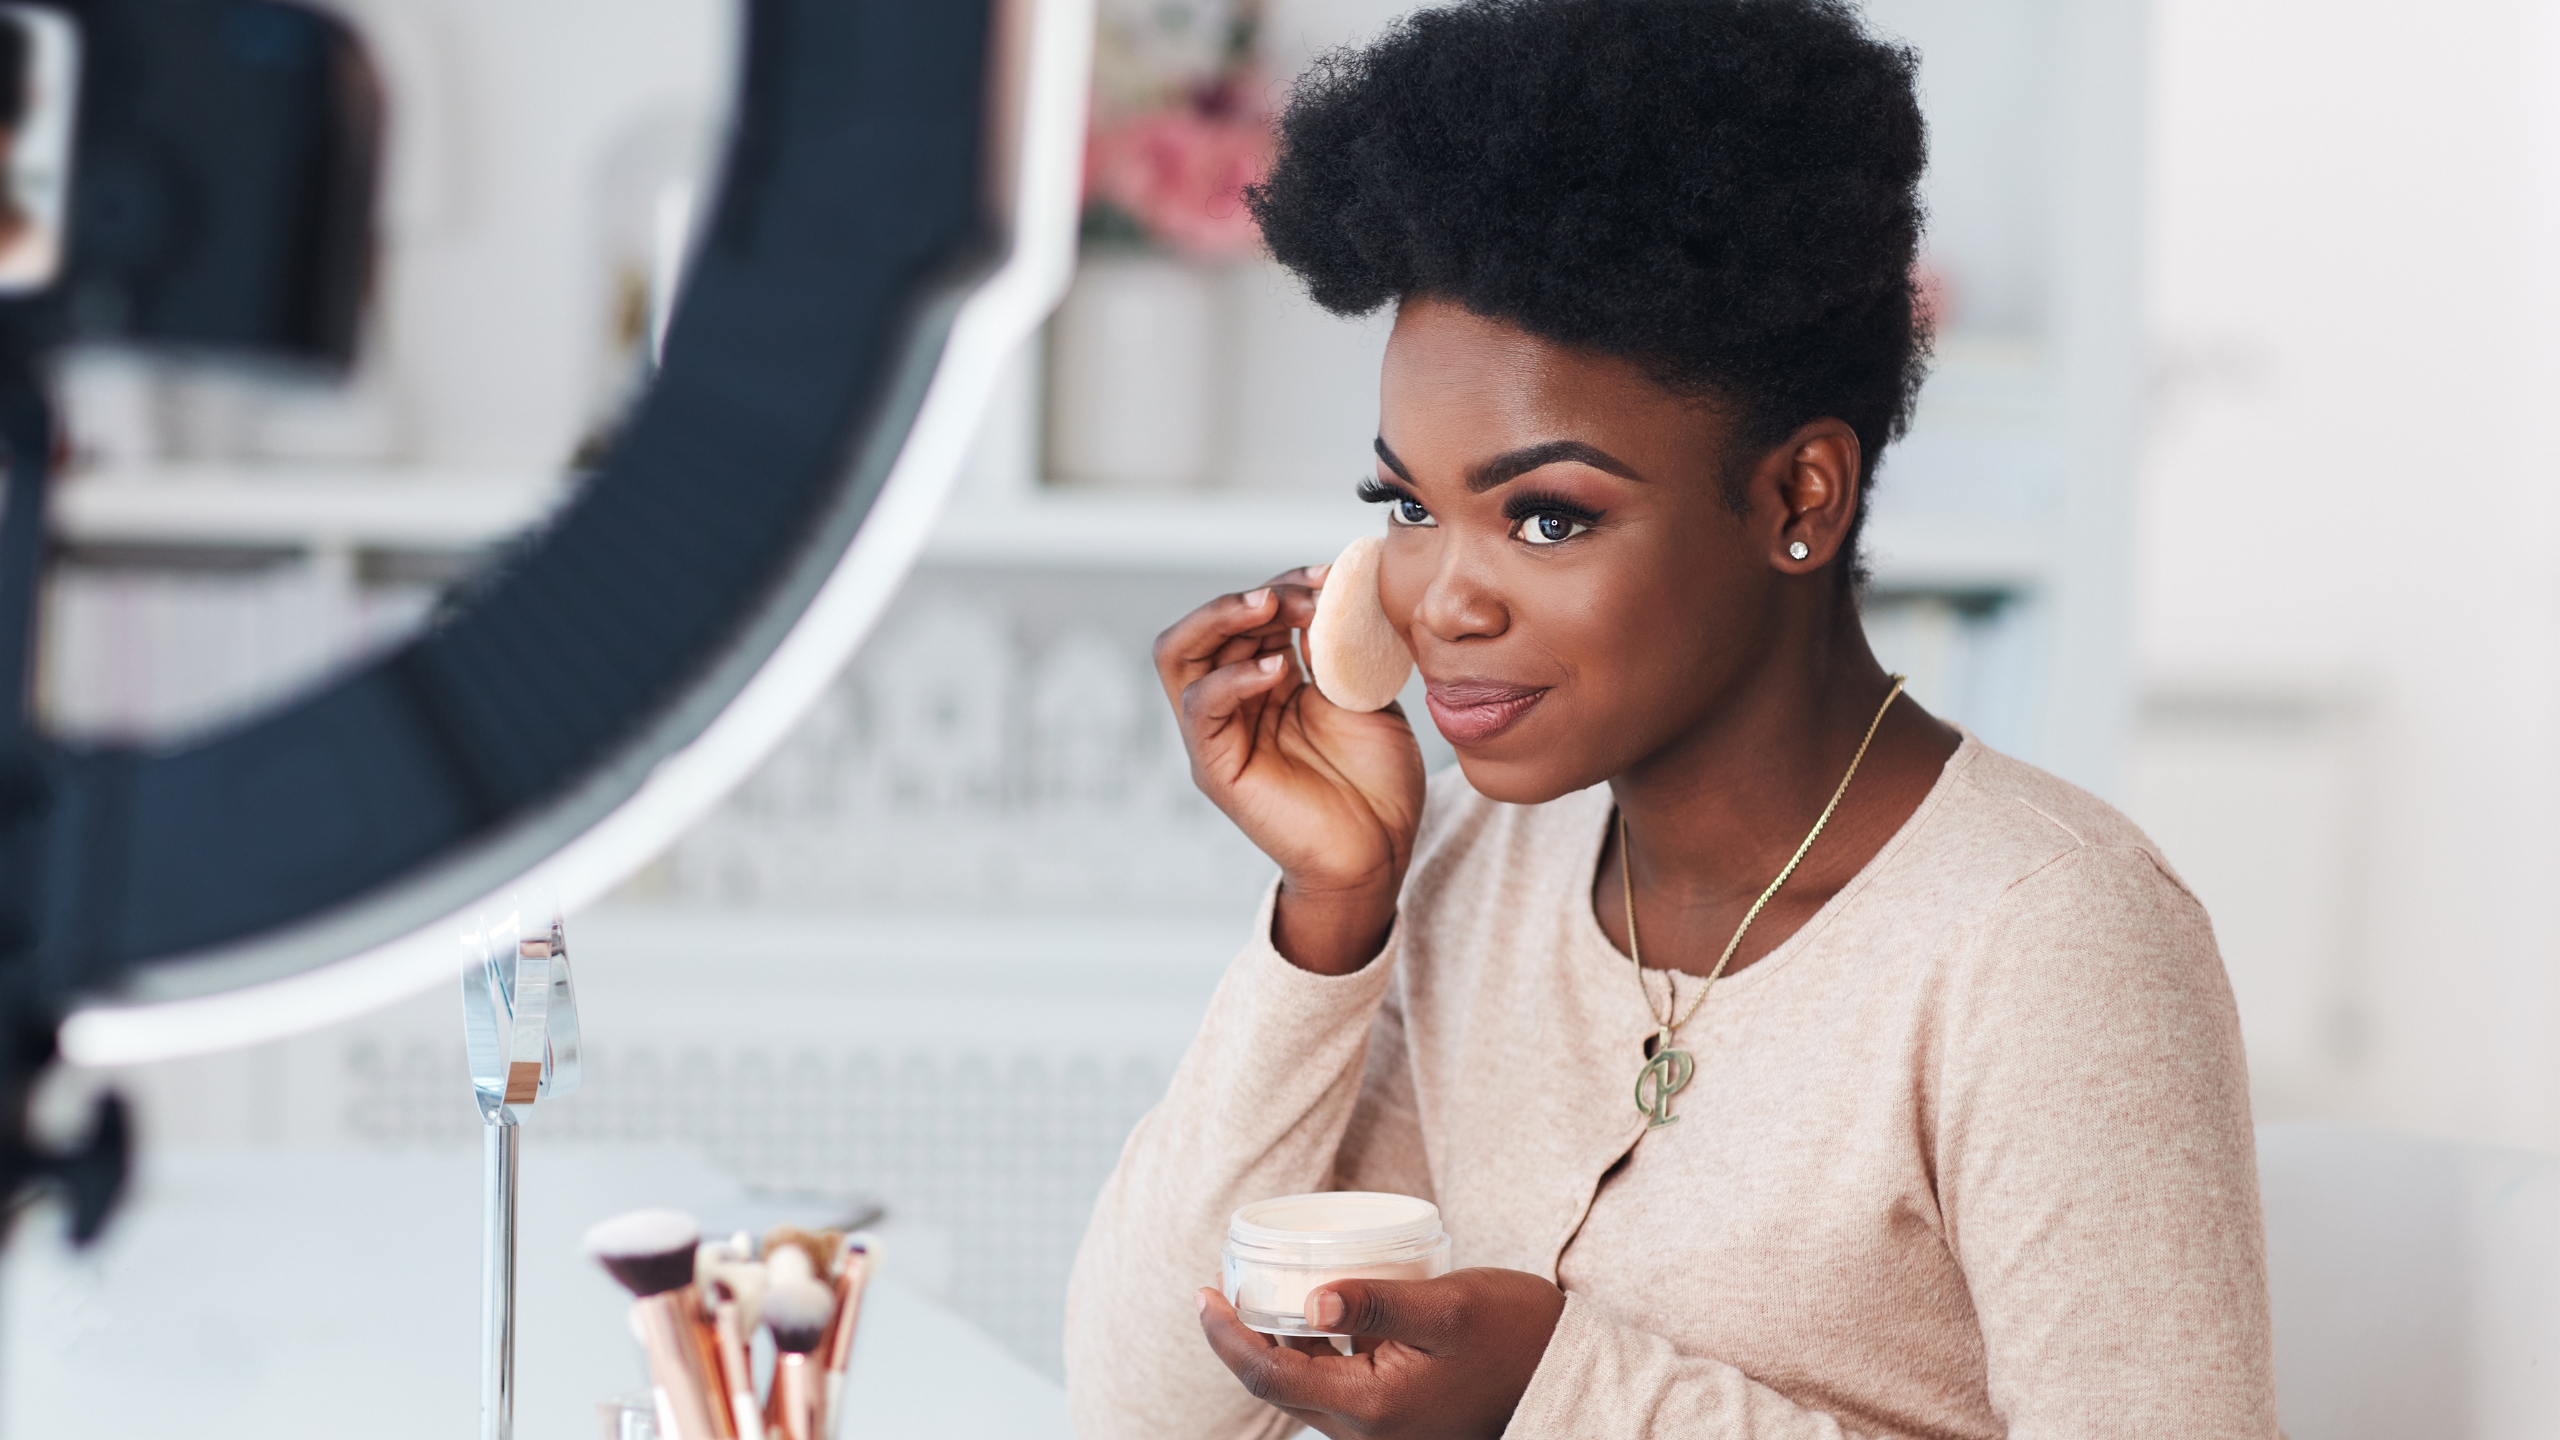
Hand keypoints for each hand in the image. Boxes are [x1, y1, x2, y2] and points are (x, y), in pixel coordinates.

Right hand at [1154, 568, 1427, 973]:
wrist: (1383, 851)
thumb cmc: (1377, 780)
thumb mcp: (1363, 694)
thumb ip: (1339, 647)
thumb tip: (1328, 592)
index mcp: (1267, 683)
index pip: (1249, 617)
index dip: (1285, 586)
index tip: (1332, 575)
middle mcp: (1234, 703)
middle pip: (1205, 628)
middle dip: (1252, 595)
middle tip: (1303, 590)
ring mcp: (1218, 735)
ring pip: (1181, 655)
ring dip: (1226, 618)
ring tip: (1274, 605)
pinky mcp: (1215, 768)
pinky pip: (1201, 708)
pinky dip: (1233, 678)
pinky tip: (1277, 667)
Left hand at [1196, 1270, 1567, 1439]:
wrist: (1568, 1372)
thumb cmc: (1516, 1332)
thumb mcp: (1448, 1306)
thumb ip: (1376, 1303)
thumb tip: (1309, 1300)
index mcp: (1372, 1407)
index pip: (1270, 1375)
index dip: (1226, 1335)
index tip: (1203, 1291)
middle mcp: (1369, 1432)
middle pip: (1278, 1386)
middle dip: (1241, 1339)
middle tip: (1222, 1285)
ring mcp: (1382, 1431)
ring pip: (1305, 1389)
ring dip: (1275, 1346)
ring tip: (1260, 1291)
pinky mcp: (1396, 1420)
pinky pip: (1335, 1387)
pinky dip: (1312, 1352)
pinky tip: (1315, 1311)